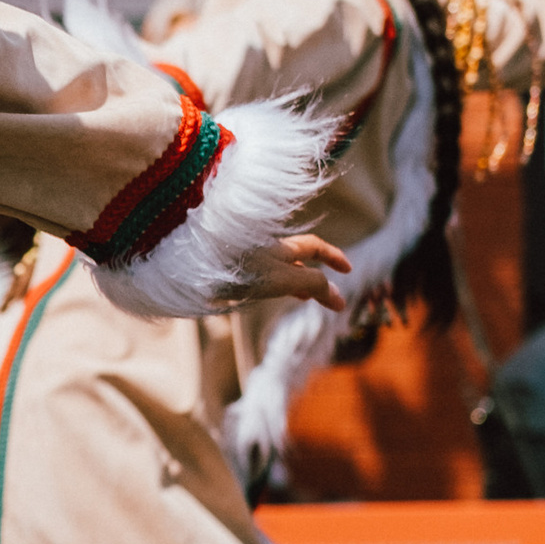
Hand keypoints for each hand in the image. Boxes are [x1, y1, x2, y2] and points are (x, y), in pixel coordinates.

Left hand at [233, 231, 348, 313]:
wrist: (196, 263)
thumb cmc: (242, 269)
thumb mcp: (285, 278)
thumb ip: (313, 284)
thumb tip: (338, 296)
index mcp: (283, 246)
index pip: (314, 246)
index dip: (333, 257)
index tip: (348, 270)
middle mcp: (266, 248)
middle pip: (296, 259)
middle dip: (313, 275)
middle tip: (324, 295)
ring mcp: (247, 258)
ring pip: (276, 268)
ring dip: (293, 281)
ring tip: (303, 297)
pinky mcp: (229, 270)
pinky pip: (258, 275)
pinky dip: (272, 284)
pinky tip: (264, 294)